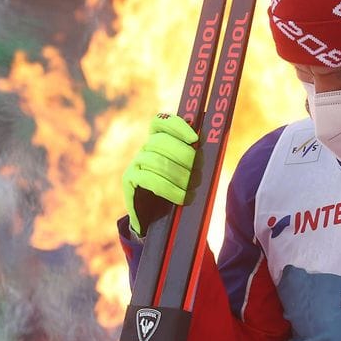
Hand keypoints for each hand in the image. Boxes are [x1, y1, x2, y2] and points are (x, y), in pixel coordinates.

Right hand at [122, 114, 198, 236]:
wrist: (155, 218)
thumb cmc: (176, 191)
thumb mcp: (187, 171)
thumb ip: (194, 157)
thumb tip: (211, 142)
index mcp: (159, 140)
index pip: (161, 121)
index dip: (177, 126)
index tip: (195, 139)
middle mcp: (145, 148)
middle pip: (161, 141)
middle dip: (184, 156)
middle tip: (199, 172)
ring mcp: (135, 162)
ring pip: (157, 161)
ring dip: (180, 176)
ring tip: (193, 188)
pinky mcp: (129, 179)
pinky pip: (150, 180)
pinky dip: (170, 189)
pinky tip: (183, 198)